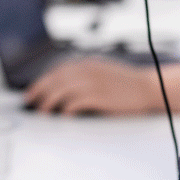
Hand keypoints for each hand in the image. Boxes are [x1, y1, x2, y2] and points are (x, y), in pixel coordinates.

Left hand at [23, 56, 159, 115]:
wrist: (148, 87)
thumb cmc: (126, 84)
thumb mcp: (103, 72)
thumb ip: (85, 76)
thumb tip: (63, 87)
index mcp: (88, 64)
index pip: (58, 71)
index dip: (42, 81)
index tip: (32, 92)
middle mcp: (89, 71)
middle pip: (56, 79)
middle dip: (40, 91)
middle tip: (31, 103)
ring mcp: (95, 83)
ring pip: (63, 89)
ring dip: (49, 101)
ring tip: (43, 112)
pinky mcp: (101, 96)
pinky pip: (78, 101)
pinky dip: (67, 108)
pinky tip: (63, 115)